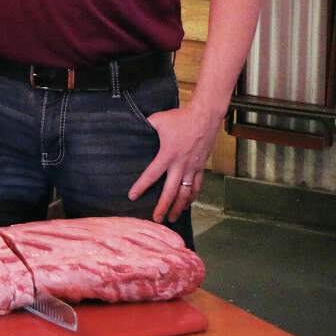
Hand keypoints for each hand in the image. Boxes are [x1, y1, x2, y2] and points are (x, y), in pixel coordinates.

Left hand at [127, 102, 220, 222]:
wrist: (205, 116)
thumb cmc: (180, 117)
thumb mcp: (158, 120)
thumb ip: (145, 127)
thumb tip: (130, 127)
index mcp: (167, 155)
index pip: (152, 174)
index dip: (141, 186)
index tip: (132, 196)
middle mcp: (180, 165)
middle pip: (170, 191)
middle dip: (163, 207)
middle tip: (156, 219)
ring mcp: (193, 167)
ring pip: (185, 193)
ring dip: (178, 207)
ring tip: (172, 217)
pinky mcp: (201, 167)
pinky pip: (197, 186)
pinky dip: (192, 197)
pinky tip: (187, 205)